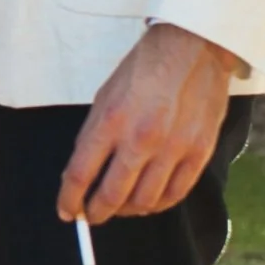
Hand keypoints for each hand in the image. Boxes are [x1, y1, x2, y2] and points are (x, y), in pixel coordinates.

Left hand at [58, 21, 241, 225]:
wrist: (193, 48)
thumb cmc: (145, 69)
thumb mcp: (106, 95)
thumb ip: (95, 134)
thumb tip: (83, 173)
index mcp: (111, 121)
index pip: (80, 174)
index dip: (69, 199)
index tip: (66, 211)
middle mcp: (141, 139)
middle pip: (111, 196)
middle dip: (95, 213)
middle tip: (91, 216)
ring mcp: (173, 148)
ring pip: (144, 201)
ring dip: (127, 211)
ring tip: (121, 208)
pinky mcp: (199, 152)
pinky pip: (176, 194)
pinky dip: (158, 205)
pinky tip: (149, 202)